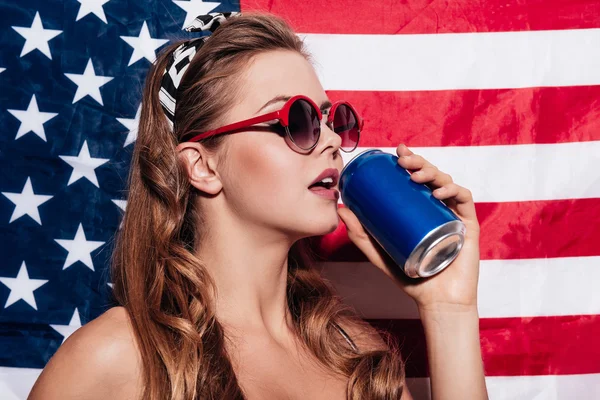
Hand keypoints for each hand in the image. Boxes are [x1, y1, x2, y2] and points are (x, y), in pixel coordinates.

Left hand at [337, 144, 480, 310]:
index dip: (410, 159)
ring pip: (447, 183)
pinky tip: (438, 193)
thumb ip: (360, 234)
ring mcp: (454, 215)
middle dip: (418, 162)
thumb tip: (341, 208)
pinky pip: (464, 200)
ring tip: (415, 176)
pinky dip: (453, 191)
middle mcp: (439, 208)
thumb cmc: (410, 277)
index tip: (396, 151)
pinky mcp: (468, 225)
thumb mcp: (379, 253)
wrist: (436, 301)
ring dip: (432, 173)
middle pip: (432, 175)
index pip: (417, 177)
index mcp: (422, 209)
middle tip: (403, 161)